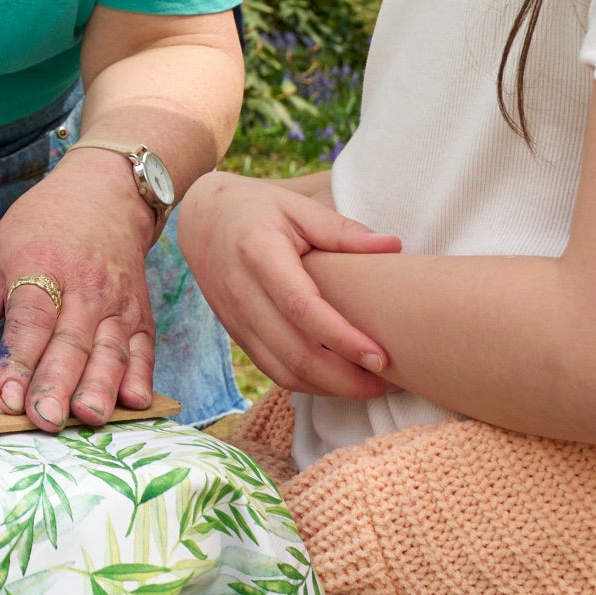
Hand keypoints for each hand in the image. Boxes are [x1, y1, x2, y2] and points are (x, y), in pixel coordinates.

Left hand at [0, 153, 158, 430]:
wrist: (102, 195)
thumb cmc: (37, 232)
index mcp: (39, 268)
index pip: (29, 320)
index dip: (19, 360)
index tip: (6, 397)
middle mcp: (83, 286)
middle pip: (70, 341)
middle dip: (56, 383)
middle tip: (43, 420)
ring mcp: (116, 302)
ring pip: (109, 350)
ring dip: (99, 387)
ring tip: (87, 418)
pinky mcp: (140, 316)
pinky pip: (143, 350)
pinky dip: (141, 377)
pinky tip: (134, 402)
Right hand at [175, 172, 401, 397]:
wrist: (201, 217)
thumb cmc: (257, 209)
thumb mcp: (297, 207)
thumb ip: (343, 231)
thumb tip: (393, 246)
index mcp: (259, 254)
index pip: (301, 307)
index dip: (341, 338)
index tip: (381, 356)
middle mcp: (242, 292)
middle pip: (293, 350)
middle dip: (343, 377)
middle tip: (386, 381)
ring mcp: (235, 318)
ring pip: (282, 369)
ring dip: (327, 387)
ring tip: (369, 386)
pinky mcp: (236, 333)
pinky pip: (271, 369)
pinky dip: (307, 383)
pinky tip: (337, 380)